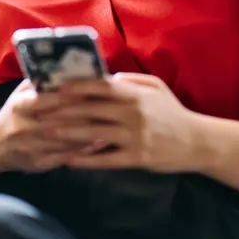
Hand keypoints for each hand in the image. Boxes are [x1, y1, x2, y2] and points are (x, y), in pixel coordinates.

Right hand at [0, 79, 105, 173]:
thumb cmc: (15, 112)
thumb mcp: (22, 93)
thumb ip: (42, 82)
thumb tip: (68, 68)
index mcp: (20, 106)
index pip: (48, 99)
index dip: (71, 95)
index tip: (91, 90)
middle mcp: (24, 127)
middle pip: (60, 121)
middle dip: (85, 114)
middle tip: (109, 108)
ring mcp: (30, 148)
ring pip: (65, 141)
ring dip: (89, 134)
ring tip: (110, 125)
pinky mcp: (37, 164)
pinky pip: (65, 158)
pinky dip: (83, 151)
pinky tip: (100, 144)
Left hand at [48, 73, 197, 172]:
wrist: (197, 141)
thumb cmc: (172, 112)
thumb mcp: (156, 87)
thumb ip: (131, 81)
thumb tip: (106, 77)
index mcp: (136, 94)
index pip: (102, 87)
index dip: (78, 87)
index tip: (57, 88)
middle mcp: (133, 114)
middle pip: (92, 110)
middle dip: (65, 110)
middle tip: (42, 111)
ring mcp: (134, 137)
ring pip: (95, 134)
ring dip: (68, 133)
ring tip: (47, 133)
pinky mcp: (137, 158)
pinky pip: (106, 160)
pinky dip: (86, 160)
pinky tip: (69, 160)